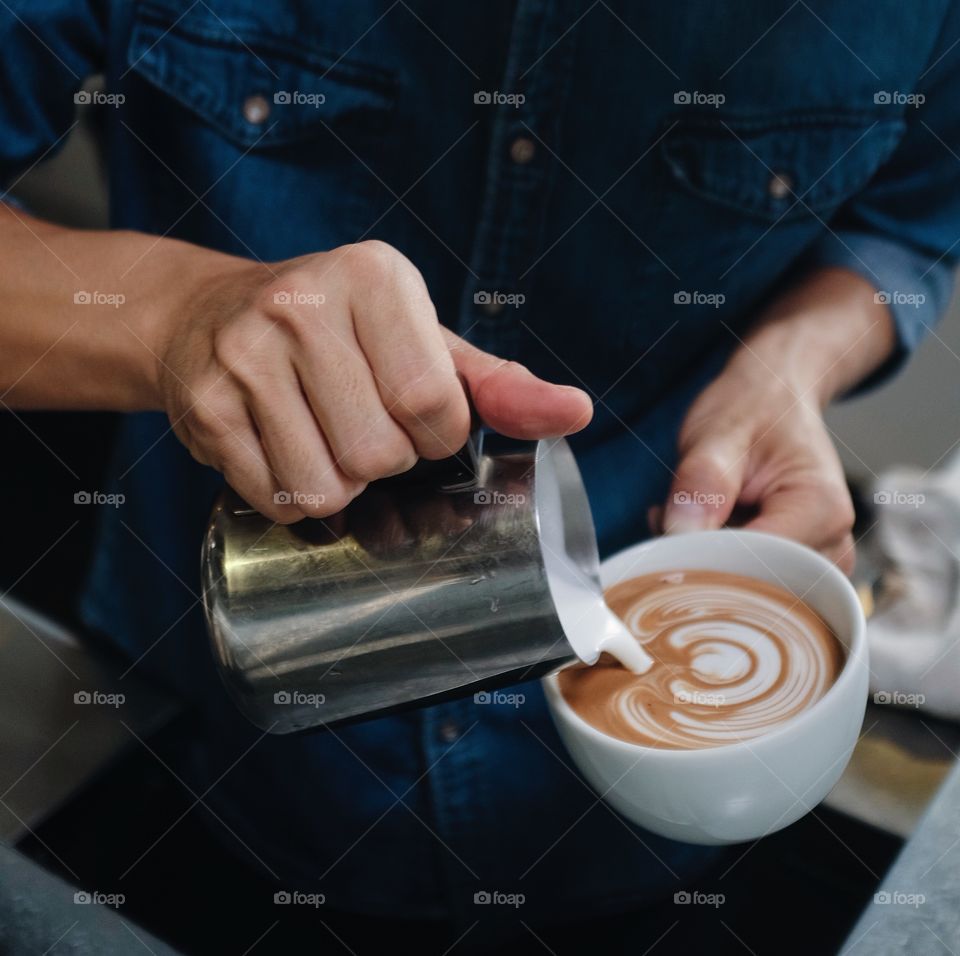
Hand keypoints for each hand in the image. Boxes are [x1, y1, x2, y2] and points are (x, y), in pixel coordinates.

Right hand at [152, 240, 592, 521]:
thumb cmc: (337, 335)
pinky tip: (283, 449)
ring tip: (320, 436)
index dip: (435, 435)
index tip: (416, 419)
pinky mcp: (204, 407)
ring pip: (327, 486)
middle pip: (379, 453)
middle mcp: (302, 305)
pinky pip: (278, 499)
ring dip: (340, 484)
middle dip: (385, 460)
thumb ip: (498, 385)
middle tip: (360, 424)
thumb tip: (575, 413)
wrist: (206, 316)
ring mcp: (244, 356)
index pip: (432, 401)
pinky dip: (294, 495)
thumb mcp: (420, 341)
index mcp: (374, 276)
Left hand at [661, 370, 855, 571]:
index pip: (758, 564)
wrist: (776, 399)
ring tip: (691, 516)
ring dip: (708, 562)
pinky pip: (753, 585)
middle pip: (758, 587)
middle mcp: (831, 543)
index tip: (669, 539)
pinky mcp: (799, 568)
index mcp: (820, 508)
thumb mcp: (718, 433)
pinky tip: (703, 529)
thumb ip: (700, 481)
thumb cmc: (754, 410)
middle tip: (669, 521)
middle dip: (704, 564)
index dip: (707, 560)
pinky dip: (717, 562)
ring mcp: (819, 561)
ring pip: (751, 591)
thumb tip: (681, 534)